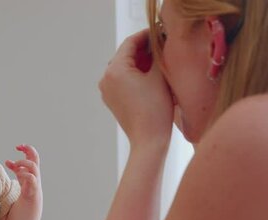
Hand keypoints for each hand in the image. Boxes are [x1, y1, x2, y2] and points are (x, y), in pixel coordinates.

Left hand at [5, 144, 41, 199]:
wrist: (31, 195)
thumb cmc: (26, 183)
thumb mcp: (19, 173)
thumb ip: (14, 166)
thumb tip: (7, 161)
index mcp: (33, 165)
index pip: (32, 153)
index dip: (26, 148)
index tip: (18, 146)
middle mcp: (35, 169)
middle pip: (35, 156)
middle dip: (28, 149)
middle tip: (19, 146)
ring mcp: (35, 176)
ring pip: (32, 165)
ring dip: (23, 162)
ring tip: (16, 164)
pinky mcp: (33, 184)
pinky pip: (30, 177)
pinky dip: (23, 174)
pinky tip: (18, 174)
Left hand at [99, 29, 174, 148]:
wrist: (149, 140)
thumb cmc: (155, 109)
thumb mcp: (158, 76)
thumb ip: (156, 54)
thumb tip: (156, 42)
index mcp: (114, 70)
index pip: (130, 43)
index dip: (146, 35)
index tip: (159, 31)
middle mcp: (106, 79)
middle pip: (125, 55)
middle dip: (143, 49)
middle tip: (161, 44)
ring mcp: (107, 91)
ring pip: (124, 67)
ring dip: (139, 62)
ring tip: (158, 60)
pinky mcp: (112, 100)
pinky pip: (122, 80)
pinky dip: (135, 75)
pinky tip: (150, 75)